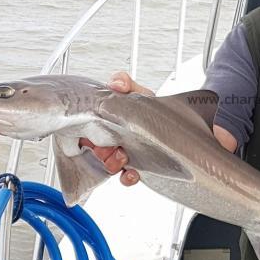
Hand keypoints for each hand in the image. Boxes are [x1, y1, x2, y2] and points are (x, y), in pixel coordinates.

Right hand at [79, 71, 153, 186]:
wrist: (175, 126)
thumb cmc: (149, 106)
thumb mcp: (137, 91)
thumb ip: (125, 82)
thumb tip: (115, 84)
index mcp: (106, 119)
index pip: (85, 125)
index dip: (84, 132)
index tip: (89, 134)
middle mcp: (111, 136)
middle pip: (94, 148)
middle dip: (101, 150)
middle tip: (111, 145)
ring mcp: (122, 153)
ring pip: (107, 164)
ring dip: (113, 163)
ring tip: (123, 157)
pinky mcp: (134, 167)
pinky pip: (125, 177)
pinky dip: (127, 177)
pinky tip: (133, 173)